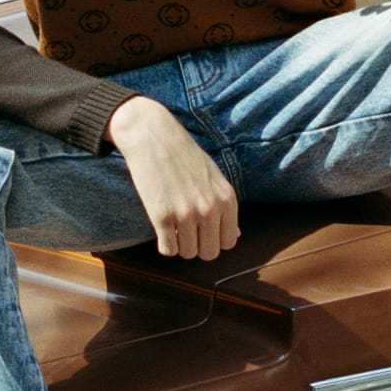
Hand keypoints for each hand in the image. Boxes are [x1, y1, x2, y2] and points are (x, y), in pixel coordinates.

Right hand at [105, 97, 240, 259]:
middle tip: (185, 230)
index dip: (214, 238)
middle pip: (209, 252)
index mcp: (227, 198)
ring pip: (187, 253)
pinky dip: (164, 244)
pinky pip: (168, 250)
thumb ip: (225, 206)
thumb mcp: (214, 177)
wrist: (154, 137)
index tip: (202, 230)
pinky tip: (162, 228)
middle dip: (197, 246)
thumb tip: (236, 236)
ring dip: (179, 244)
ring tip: (173, 225)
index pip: (228, 241)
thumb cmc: (184, 156)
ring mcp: (186, 214)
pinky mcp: (162, 217)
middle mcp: (210, 208)